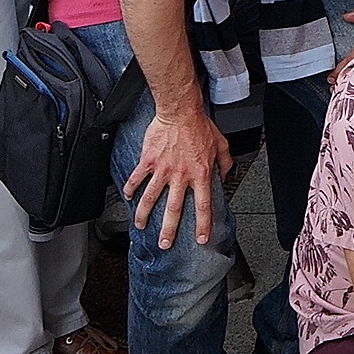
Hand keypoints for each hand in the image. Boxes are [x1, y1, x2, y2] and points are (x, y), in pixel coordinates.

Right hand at [123, 106, 232, 248]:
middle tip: (164, 243)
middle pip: (173, 209)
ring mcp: (163, 169)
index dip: (202, 224)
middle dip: (168, 229)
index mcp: (201, 174)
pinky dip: (130, 189)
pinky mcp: (148, 160)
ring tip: (140, 226)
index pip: (203, 205)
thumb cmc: (200, 126)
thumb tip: (225, 177)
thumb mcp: (221, 145)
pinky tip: (128, 198)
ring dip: (144, 215)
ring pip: (150, 198)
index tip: (199, 239)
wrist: (180, 111)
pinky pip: (137, 178)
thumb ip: (224, 164)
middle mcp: (181, 175)